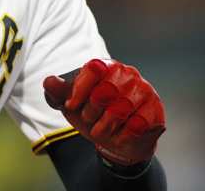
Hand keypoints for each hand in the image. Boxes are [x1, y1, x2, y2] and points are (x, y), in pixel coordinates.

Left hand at [43, 59, 165, 166]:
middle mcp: (127, 73)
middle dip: (91, 113)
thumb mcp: (72, 105)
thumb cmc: (94, 115)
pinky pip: (137, 124)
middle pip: (105, 92)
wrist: (119, 139)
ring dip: (105, 127)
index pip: (94, 68)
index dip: (80, 89)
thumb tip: (49, 82)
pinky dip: (123, 135)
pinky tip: (120, 135)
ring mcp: (143, 89)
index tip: (70, 106)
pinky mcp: (155, 108)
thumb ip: (59, 93)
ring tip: (101, 130)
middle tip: (88, 120)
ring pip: (120, 109)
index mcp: (106, 66)